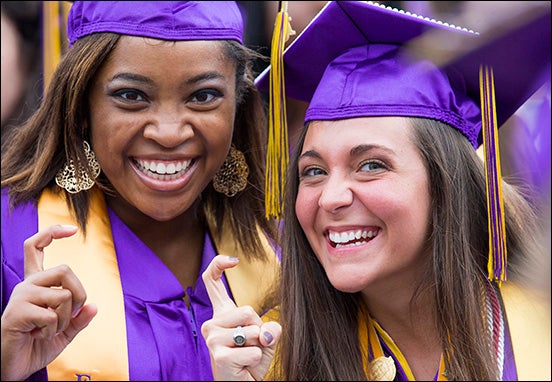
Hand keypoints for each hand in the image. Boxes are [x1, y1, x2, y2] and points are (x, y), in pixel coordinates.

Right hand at [1, 225, 97, 380]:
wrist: (13, 368)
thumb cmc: (35, 347)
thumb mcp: (64, 332)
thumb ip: (79, 319)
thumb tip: (94, 307)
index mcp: (36, 285)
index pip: (36, 247)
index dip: (52, 232)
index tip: (72, 229)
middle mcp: (27, 285)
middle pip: (65, 269)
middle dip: (80, 294)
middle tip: (71, 315)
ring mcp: (20, 297)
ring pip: (63, 294)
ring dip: (66, 318)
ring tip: (50, 330)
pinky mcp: (16, 312)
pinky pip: (52, 315)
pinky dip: (53, 330)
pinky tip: (38, 335)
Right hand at [201, 255, 280, 380]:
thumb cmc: (252, 358)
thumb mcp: (266, 338)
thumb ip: (269, 327)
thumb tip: (265, 332)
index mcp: (221, 313)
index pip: (211, 282)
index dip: (218, 265)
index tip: (233, 260)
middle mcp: (211, 322)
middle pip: (247, 310)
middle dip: (258, 327)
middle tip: (251, 344)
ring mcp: (212, 338)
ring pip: (252, 329)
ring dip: (258, 345)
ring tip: (246, 354)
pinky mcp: (219, 355)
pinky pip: (253, 350)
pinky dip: (257, 358)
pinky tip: (244, 365)